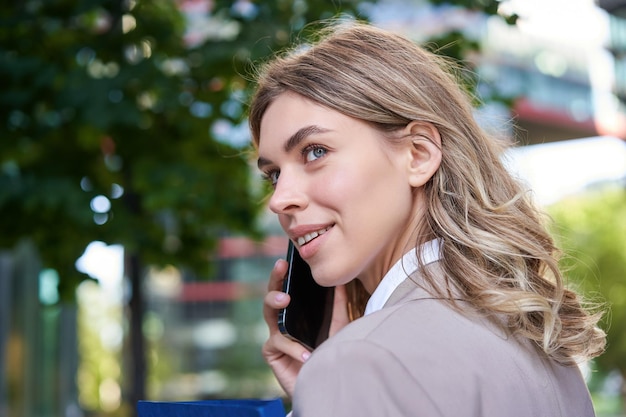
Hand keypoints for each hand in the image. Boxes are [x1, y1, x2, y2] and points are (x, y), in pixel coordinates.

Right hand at [262, 259, 350, 397]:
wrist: (326, 384)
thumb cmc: (330, 354)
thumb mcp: (338, 327)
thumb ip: (338, 306)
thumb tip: (340, 281)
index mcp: (296, 312)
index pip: (288, 288)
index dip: (284, 274)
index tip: (286, 260)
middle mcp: (283, 321)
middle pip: (272, 295)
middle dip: (275, 279)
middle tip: (280, 267)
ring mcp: (275, 336)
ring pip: (269, 314)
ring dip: (275, 303)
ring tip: (285, 300)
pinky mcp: (272, 353)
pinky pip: (277, 343)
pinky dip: (292, 348)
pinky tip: (305, 354)